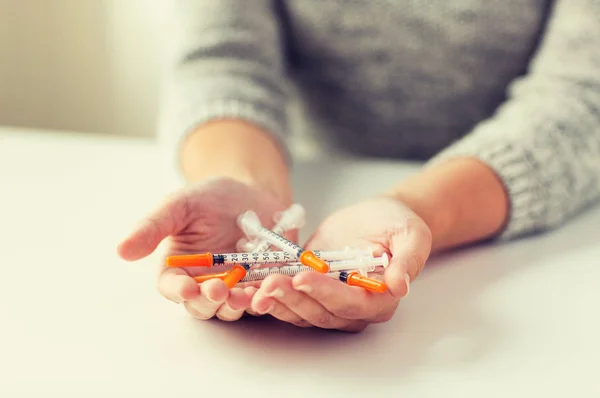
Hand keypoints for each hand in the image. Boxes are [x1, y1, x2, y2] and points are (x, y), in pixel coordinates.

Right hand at [117, 177, 292, 321]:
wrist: (252, 191)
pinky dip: (266, 298)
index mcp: (179, 269)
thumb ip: (153, 226)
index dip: (179, 291)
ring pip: (232, 308)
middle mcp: (204, 284)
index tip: (187, 288)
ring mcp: (235, 287)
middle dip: (210, 300)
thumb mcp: (180, 205)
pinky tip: (270, 290)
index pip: (173, 288)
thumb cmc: (210, 198)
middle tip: (219, 289)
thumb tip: (121, 250)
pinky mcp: (262, 284)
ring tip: (246, 295)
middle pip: (202, 306)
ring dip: (238, 305)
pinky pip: (263, 299)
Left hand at [249, 196, 431, 331]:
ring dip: (276, 301)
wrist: (380, 217)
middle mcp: (353, 308)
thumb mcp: (412, 235)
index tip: (303, 278)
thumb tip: (400, 286)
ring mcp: (329, 300)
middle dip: (293, 299)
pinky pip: (289, 297)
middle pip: (320, 312)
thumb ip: (408, 260)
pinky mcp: (311, 289)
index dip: (325, 293)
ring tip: (253, 289)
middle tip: (270, 282)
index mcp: (380, 299)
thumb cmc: (399, 225)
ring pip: (301, 311)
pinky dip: (268, 295)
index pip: (351, 303)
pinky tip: (247, 288)